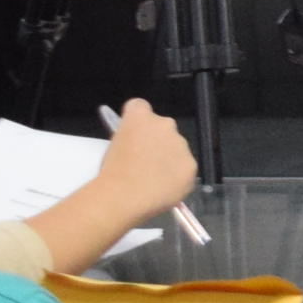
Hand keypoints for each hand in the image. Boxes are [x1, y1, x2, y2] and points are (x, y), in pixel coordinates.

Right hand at [97, 98, 200, 219]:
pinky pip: (184, 168)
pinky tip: (163, 188)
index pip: (139, 106)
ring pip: (177, 148)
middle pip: (162, 127)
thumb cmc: (111, 172)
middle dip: (156, 140)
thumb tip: (135, 144)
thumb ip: (128, 138)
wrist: (124, 196)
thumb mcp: (112, 146)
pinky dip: (177, 176)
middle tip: (145, 161)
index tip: (133, 133)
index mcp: (140, 116)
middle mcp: (165, 124)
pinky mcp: (191, 165)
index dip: (135, 120)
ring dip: (169, 158)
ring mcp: (181, 144)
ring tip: (154, 179)